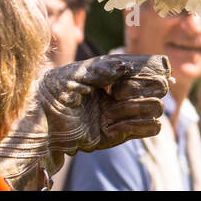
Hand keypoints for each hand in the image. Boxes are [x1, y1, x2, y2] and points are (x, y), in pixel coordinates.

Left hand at [36, 53, 170, 154]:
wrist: (42, 124)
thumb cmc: (54, 92)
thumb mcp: (74, 74)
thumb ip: (100, 69)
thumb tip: (125, 66)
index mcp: (112, 73)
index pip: (146, 68)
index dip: (153, 69)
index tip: (148, 72)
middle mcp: (121, 92)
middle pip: (158, 87)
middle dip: (143, 88)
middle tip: (116, 92)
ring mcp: (123, 112)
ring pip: (156, 108)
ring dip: (137, 108)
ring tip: (111, 110)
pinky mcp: (121, 134)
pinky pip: (150, 128)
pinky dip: (137, 126)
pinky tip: (111, 126)